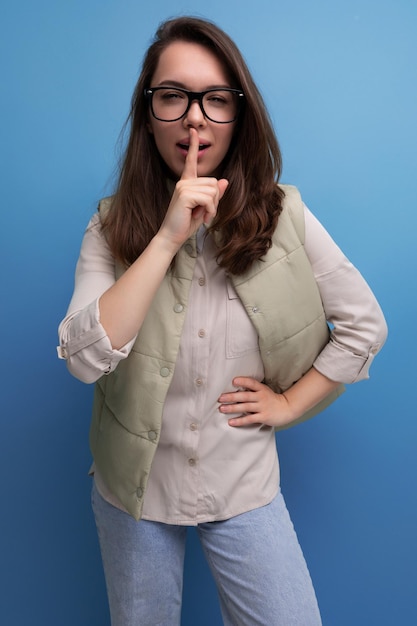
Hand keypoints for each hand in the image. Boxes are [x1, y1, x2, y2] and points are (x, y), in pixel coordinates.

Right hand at [158, 128, 227, 250]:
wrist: (172, 236)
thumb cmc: (185, 223)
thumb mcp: (204, 208)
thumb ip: (214, 194)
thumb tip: (224, 180)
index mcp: (186, 183)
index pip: (190, 161)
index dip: (193, 146)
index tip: (193, 131)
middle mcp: (183, 182)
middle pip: (213, 182)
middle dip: (215, 200)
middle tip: (205, 213)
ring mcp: (183, 187)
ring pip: (212, 190)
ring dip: (213, 207)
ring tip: (202, 216)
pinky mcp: (185, 194)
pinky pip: (209, 198)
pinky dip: (211, 211)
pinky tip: (203, 218)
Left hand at [218, 377, 295, 428]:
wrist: (286, 409)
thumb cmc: (271, 399)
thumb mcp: (264, 390)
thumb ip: (252, 389)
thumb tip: (235, 388)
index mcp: (261, 389)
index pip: (251, 383)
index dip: (243, 381)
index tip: (234, 381)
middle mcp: (261, 397)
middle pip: (245, 396)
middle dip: (232, 397)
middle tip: (220, 398)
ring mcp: (262, 407)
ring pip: (245, 407)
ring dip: (232, 408)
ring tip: (222, 409)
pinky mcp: (263, 417)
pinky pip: (249, 419)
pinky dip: (240, 421)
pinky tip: (231, 422)